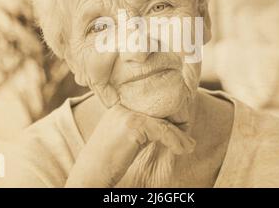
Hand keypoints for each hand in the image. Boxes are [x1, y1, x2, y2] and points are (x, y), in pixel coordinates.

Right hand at [65, 104, 194, 186]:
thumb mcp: (130, 137)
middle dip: (177, 123)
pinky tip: (181, 150)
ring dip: (179, 136)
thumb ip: (146, 127)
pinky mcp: (132, 126)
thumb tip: (171, 125)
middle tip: (188, 139)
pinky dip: (175, 141)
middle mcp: (123, 105)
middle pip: (159, 110)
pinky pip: (162, 131)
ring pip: (162, 122)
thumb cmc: (109, 159)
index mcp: (121, 105)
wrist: (90, 173)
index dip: (171, 115)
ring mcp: (126, 114)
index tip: (183, 127)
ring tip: (188, 147)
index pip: (152, 104)